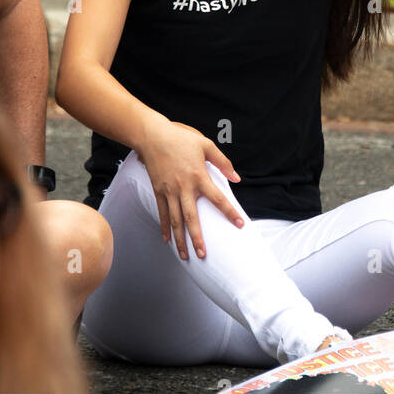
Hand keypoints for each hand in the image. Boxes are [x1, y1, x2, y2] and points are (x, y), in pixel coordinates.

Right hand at [136, 118, 242, 259]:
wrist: (154, 137)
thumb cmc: (182, 139)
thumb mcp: (206, 145)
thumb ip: (223, 163)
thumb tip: (236, 178)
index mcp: (199, 176)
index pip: (218, 199)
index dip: (230, 212)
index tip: (240, 224)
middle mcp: (184, 187)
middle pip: (192, 218)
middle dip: (197, 238)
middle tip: (203, 255)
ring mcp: (169, 191)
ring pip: (176, 220)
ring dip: (180, 240)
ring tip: (185, 256)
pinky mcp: (158, 191)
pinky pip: (162, 213)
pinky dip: (165, 228)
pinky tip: (168, 240)